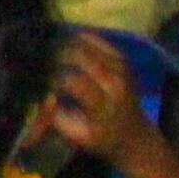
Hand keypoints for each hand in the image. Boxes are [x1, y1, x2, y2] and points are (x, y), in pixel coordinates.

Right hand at [44, 33, 144, 162]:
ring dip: (69, 44)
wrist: (135, 135)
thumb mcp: (77, 136)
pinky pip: (101, 42)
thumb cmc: (101, 138)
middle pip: (81, 56)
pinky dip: (84, 39)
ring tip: (54, 49)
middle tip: (45, 62)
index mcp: (102, 104)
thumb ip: (57, 118)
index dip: (54, 79)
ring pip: (90, 44)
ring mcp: (120, 69)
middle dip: (58, 56)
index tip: (44, 83)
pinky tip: (72, 40)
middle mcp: (114, 82)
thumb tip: (45, 97)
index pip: (73, 81)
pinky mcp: (122, 62)